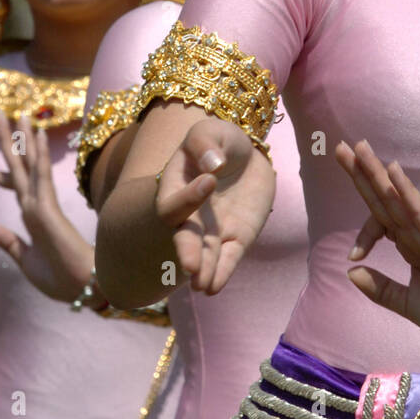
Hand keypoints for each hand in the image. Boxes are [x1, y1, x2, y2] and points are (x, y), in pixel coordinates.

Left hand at [0, 112, 97, 302]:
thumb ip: (8, 241)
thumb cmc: (60, 279)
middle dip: (9, 140)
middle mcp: (37, 204)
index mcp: (32, 216)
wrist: (83, 289)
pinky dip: (38, 155)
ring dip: (24, 137)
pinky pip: (41, 176)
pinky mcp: (48, 208)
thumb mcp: (25, 261)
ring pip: (30, 163)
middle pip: (19, 166)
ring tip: (19, 112)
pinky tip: (37, 135)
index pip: (12, 187)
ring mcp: (43, 204)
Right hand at [156, 117, 275, 294]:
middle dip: (187, 251)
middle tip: (191, 266)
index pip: (174, 200)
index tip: (209, 180)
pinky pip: (228, 259)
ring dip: (204, 269)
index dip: (188, 195)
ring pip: (206, 254)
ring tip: (202, 285)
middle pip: (184, 236)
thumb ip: (205, 143)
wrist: (246, 157)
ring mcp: (212, 230)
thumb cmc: (220, 141)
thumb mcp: (210, 131)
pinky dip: (221, 273)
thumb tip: (212, 165)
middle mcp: (190, 214)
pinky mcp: (236, 239)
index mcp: (176, 186)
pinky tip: (214, 287)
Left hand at [336, 140, 419, 351]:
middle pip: (385, 200)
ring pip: (399, 199)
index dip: (363, 233)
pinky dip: (406, 191)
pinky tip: (392, 170)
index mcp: (412, 247)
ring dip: (378, 173)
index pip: (381, 224)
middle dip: (363, 174)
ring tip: (359, 147)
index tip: (352, 255)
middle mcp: (419, 235)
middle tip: (340, 147)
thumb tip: (350, 271)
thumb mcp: (410, 305)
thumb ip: (382, 289)